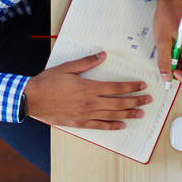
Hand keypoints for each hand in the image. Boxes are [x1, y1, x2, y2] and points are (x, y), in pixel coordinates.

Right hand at [24, 53, 151, 128]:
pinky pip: (100, 125)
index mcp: (89, 87)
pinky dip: (112, 126)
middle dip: (136, 101)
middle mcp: (90, 102)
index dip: (132, 87)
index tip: (143, 86)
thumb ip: (87, 62)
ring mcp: (86, 114)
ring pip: (113, 115)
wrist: (32, 99)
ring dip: (129, 114)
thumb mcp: (67, 68)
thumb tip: (102, 55)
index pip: (116, 88)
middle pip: (119, 102)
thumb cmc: (48, 82)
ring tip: (141, 113)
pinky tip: (122, 125)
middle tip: (149, 100)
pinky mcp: (80, 123)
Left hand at [153, 0, 181, 83]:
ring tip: (169, 53)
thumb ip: (164, 61)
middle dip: (181, 70)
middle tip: (168, 62)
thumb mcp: (162, 41)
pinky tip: (173, 49)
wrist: (172, 0)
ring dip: (181, 64)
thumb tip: (166, 76)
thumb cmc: (168, 16)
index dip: (181, 77)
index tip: (171, 72)